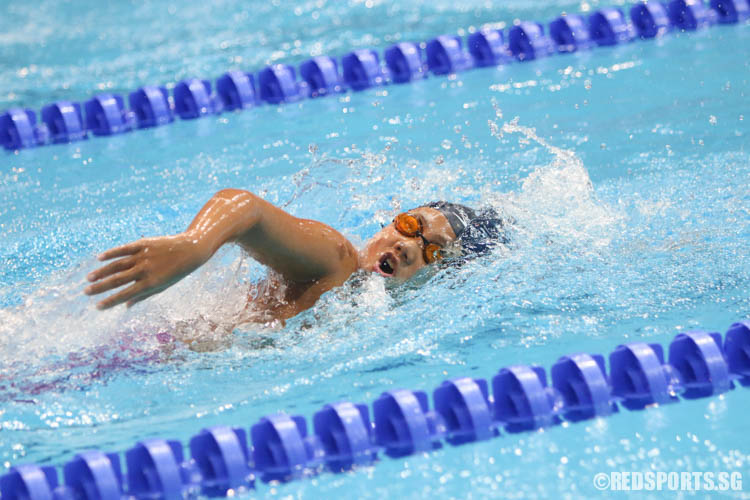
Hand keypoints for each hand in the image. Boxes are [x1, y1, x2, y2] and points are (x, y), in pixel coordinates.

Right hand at [84, 233, 208, 309]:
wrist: (191, 250)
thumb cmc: (175, 272)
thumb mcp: (162, 286)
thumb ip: (143, 296)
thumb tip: (125, 306)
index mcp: (150, 283)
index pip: (126, 295)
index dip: (110, 301)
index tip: (97, 307)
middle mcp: (145, 270)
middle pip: (118, 280)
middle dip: (100, 287)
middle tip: (86, 292)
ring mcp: (143, 256)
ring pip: (118, 265)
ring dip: (102, 272)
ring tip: (89, 278)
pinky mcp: (143, 244)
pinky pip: (124, 249)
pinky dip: (111, 253)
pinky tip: (99, 258)